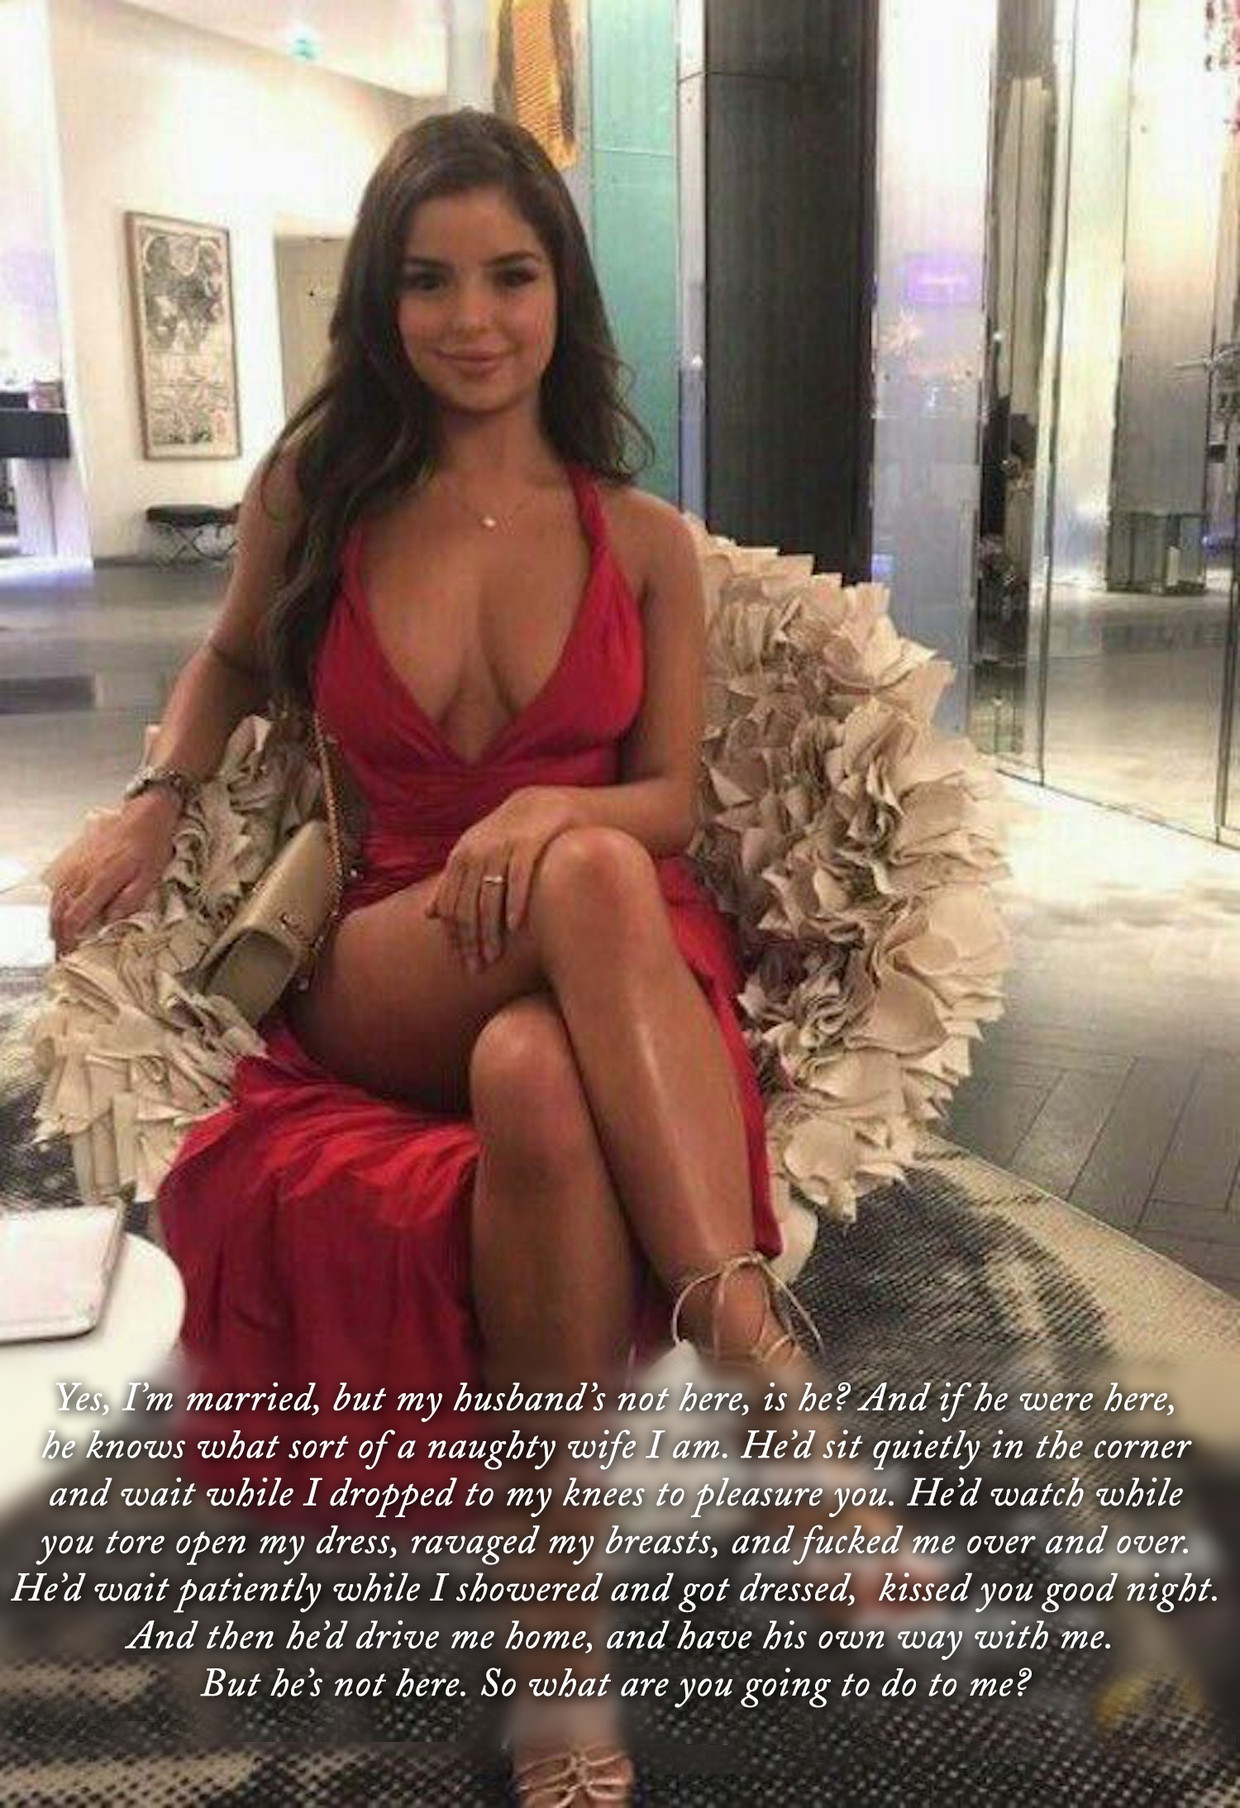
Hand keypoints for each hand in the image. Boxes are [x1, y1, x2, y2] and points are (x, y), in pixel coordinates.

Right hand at [48, 790, 180, 956]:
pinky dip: (56, 904)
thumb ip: (129, 901)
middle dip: (60, 936)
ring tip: (60, 939)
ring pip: (57, 900)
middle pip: (61, 912)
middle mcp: (83, 874)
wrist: (144, 815)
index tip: (71, 954)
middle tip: (63, 953)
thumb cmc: (150, 846)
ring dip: (55, 922)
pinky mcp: (75, 859)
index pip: (76, 917)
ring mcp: (76, 865)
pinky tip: (60, 913)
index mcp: (102, 881)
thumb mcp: (149, 877)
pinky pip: (59, 886)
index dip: (70, 939)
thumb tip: (110, 922)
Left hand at [425, 786, 575, 974]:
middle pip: (467, 905)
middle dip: (470, 941)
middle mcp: (476, 853)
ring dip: (490, 931)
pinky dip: (514, 903)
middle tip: (476, 968)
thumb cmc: (504, 838)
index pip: (450, 905)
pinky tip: (514, 927)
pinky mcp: (528, 844)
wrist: (540, 806)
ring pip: (489, 897)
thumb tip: (428, 914)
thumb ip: (450, 884)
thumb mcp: (472, 855)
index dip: (454, 936)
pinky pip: (518, 878)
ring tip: (494, 956)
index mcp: (460, 858)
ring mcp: (502, 848)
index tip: (462, 961)